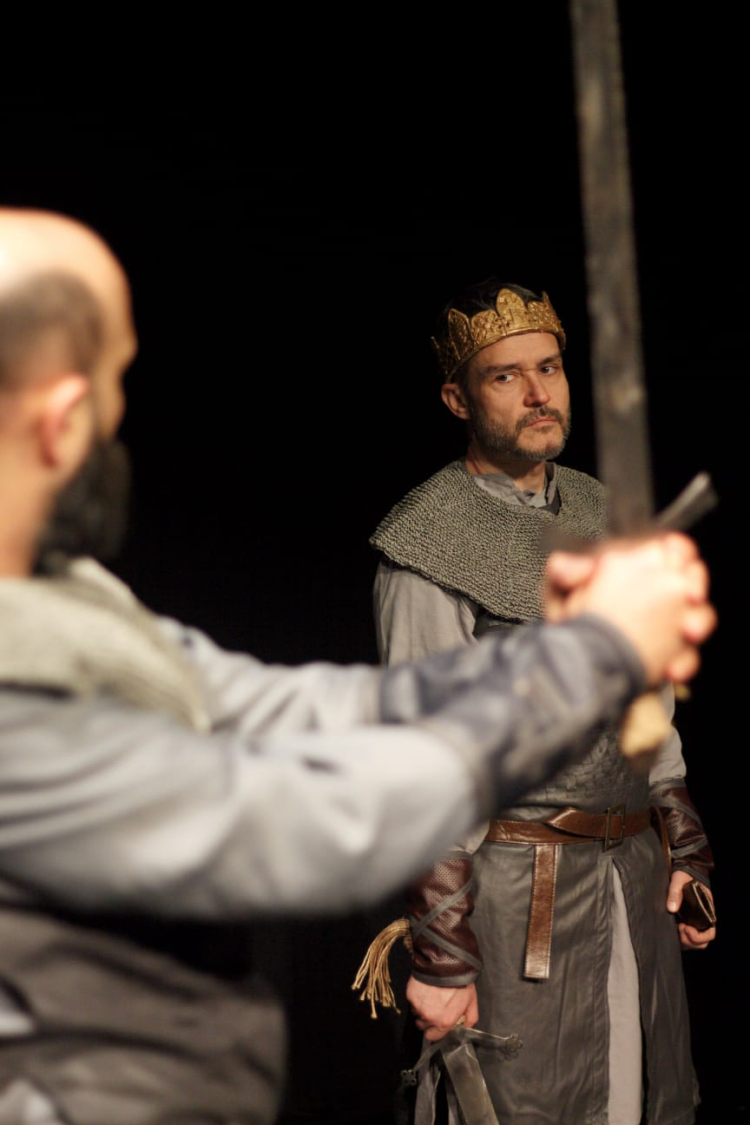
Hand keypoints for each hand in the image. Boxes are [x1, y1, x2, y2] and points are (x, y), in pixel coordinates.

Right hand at [405, 976, 477, 1041]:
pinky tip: (425, 989)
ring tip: (430, 996)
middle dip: (428, 1019)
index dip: (435, 1031)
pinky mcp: (410, 995)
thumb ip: (470, 1019)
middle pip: (422, 1026)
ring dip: (422, 1008)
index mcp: (444, 1022)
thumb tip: (465, 1028)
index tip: (438, 1023)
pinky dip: (417, 998)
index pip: (432, 1037)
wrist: (446, 962)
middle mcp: (429, 1017)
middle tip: (435, 1007)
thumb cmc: (460, 982)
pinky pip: (412, 1002)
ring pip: (416, 1013)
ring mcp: (418, 1006)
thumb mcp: (472, 1001)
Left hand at [544, 533, 715, 686]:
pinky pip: (687, 656)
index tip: (676, 559)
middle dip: (695, 586)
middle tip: (689, 596)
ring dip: (698, 623)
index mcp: (632, 570)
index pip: (667, 550)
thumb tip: (578, 566)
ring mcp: (664, 626)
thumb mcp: (558, 593)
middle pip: (691, 580)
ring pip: (698, 617)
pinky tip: (670, 666)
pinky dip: (684, 662)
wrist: (570, 668)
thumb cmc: (566, 624)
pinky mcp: (667, 656)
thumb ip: (564, 571)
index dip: (678, 551)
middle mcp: (653, 595)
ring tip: (687, 631)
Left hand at [667, 869, 716, 949]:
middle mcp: (703, 920)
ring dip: (685, 941)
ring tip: (676, 928)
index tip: (685, 927)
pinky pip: (687, 938)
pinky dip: (681, 939)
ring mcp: (695, 923)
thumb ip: (675, 893)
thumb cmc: (684, 875)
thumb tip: (672, 908)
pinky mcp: (687, 923)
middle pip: (702, 943)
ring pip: (694, 943)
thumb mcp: (678, 880)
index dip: (698, 937)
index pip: (709, 934)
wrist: (683, 871)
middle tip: (679, 928)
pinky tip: (673, 929)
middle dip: (689, 941)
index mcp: (707, 912)